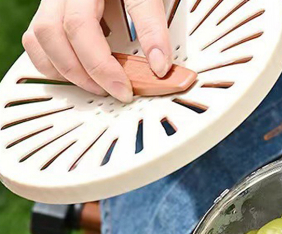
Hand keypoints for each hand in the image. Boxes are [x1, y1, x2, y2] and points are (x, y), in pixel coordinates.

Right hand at [21, 0, 171, 101]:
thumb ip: (153, 26)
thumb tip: (160, 66)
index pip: (138, 4)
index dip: (151, 38)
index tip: (160, 69)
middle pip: (76, 25)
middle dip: (98, 67)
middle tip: (122, 90)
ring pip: (46, 34)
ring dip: (72, 70)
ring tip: (98, 86)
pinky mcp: (46, 13)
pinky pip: (35, 40)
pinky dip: (53, 65)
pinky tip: (77, 76)